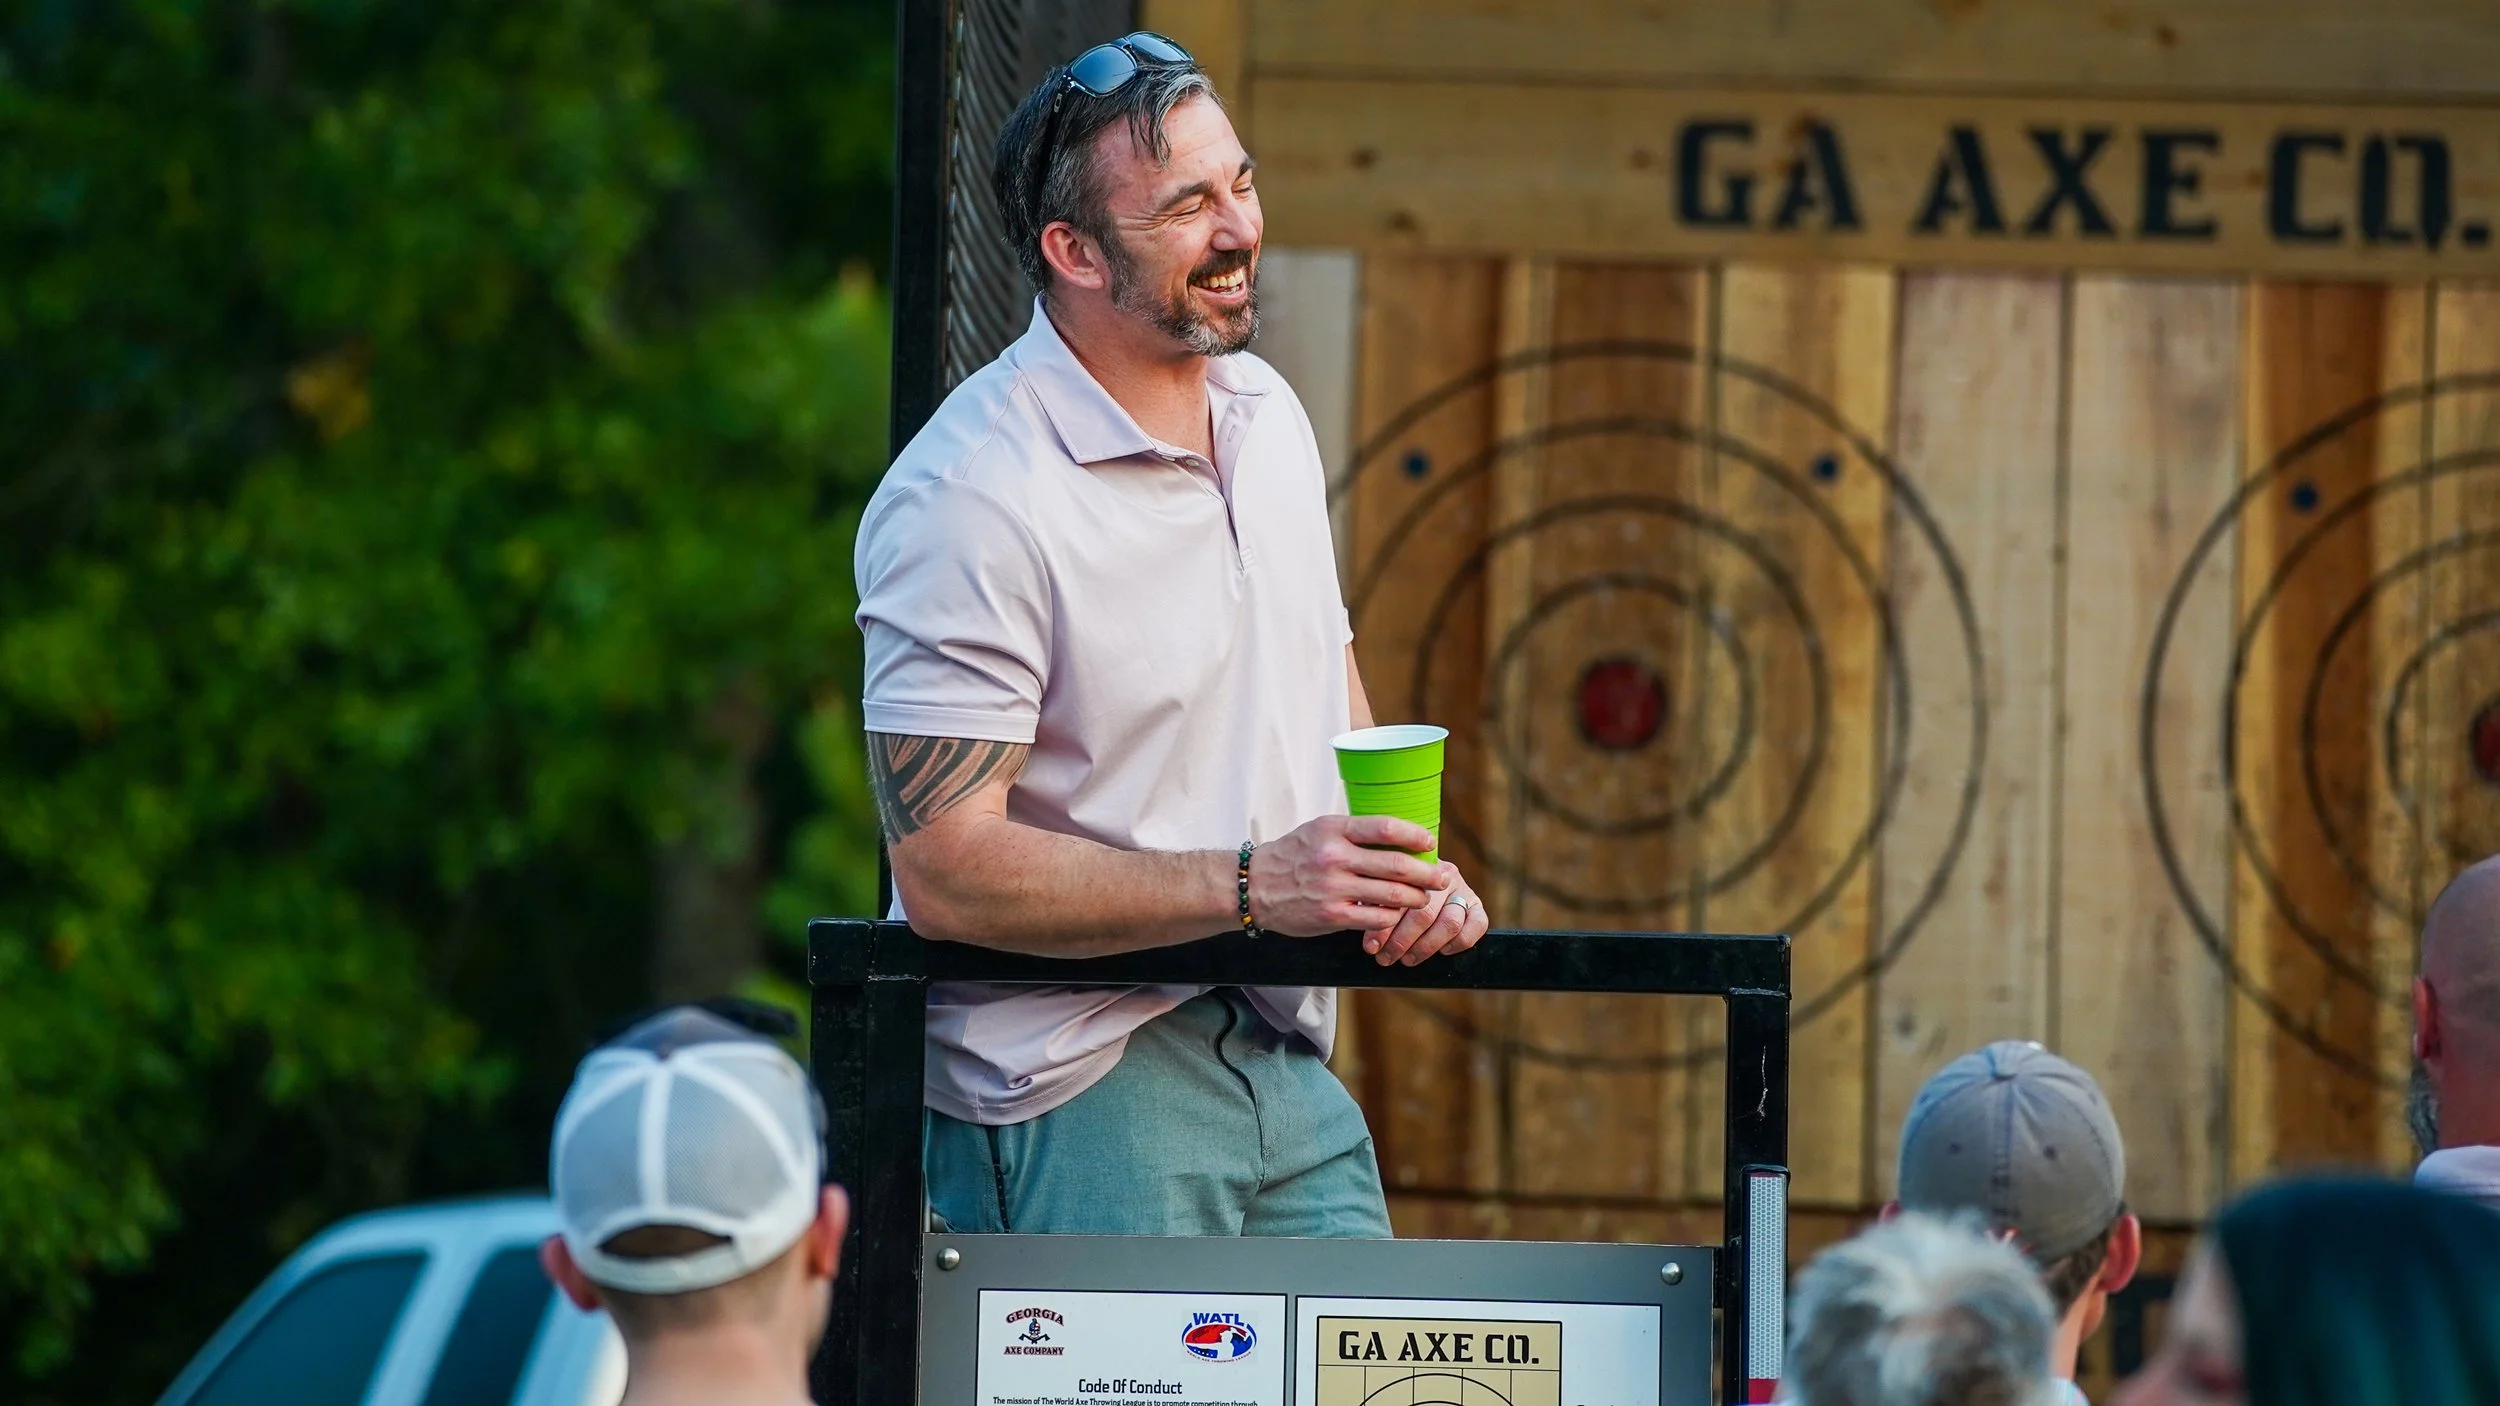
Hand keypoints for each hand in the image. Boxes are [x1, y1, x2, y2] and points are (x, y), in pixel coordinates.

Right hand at [1246, 815, 1445, 936]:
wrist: (1254, 886)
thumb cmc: (1294, 856)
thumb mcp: (1319, 831)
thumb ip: (1353, 832)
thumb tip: (1399, 836)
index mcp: (1333, 829)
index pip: (1385, 827)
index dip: (1414, 835)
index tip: (1430, 843)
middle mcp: (1334, 856)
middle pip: (1395, 864)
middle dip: (1427, 873)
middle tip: (1443, 877)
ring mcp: (1333, 887)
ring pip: (1391, 894)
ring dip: (1416, 898)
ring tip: (1425, 898)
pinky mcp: (1331, 915)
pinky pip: (1375, 918)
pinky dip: (1392, 918)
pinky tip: (1398, 916)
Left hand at [1367, 869, 1488, 965]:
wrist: (1416, 883)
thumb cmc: (1391, 889)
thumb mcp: (1380, 891)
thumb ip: (1376, 906)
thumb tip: (1371, 942)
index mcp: (1418, 867)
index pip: (1402, 898)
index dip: (1385, 927)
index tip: (1371, 946)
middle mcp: (1443, 876)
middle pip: (1425, 914)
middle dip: (1402, 942)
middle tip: (1386, 957)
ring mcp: (1463, 890)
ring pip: (1450, 923)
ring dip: (1426, 947)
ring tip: (1407, 959)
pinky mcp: (1477, 906)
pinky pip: (1477, 925)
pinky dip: (1459, 943)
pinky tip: (1442, 951)